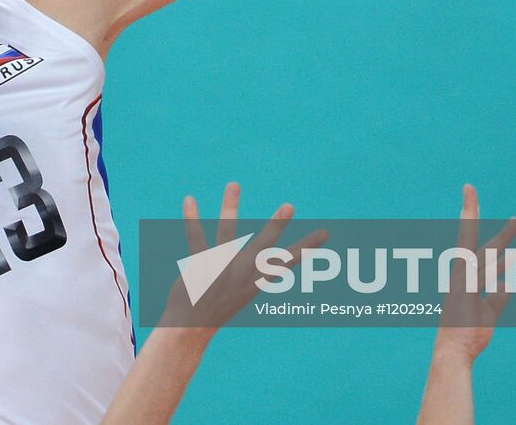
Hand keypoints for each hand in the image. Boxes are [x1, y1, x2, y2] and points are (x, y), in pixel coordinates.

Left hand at [160, 182, 327, 334]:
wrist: (191, 330)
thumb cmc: (218, 307)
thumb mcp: (243, 290)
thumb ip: (255, 273)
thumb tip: (272, 262)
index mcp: (256, 280)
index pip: (287, 261)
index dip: (306, 247)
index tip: (325, 233)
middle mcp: (242, 273)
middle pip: (263, 246)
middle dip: (276, 225)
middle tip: (289, 205)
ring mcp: (221, 269)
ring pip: (227, 232)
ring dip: (230, 206)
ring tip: (234, 184)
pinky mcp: (199, 266)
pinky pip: (196, 237)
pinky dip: (192, 218)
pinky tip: (190, 200)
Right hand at [433, 184, 515, 366]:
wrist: (455, 351)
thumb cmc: (469, 331)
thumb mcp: (490, 311)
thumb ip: (500, 295)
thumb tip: (511, 283)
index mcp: (464, 273)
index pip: (469, 239)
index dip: (470, 215)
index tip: (470, 193)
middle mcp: (462, 273)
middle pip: (481, 242)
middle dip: (481, 218)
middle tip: (487, 198)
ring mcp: (463, 282)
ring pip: (487, 256)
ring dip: (503, 241)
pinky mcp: (466, 293)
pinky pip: (486, 277)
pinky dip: (500, 269)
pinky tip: (512, 258)